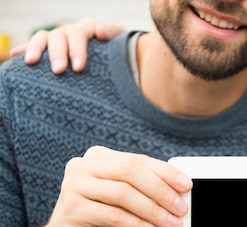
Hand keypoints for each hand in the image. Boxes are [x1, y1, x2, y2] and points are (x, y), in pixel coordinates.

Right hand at [10, 18, 124, 73]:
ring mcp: (60, 39)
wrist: (121, 56)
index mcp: (89, 28)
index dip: (78, 49)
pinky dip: (25, 49)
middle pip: (59, 36)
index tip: (78, 68)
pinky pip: (35, 46)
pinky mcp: (51, 49)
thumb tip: (100, 31)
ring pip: (43, 38)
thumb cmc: (123, 52)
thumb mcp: (123, 43)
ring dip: (36, 49)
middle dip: (57, 54)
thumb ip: (114, 35)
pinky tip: (15, 55)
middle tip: (58, 71)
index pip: (80, 34)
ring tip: (32, 63)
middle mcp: (71, 30)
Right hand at [21, 146, 191, 226]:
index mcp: (99, 157)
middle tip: (182, 208)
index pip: (139, 160)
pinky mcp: (71, 208)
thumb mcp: (126, 201)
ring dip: (154, 211)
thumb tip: (180, 195)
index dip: (166, 173)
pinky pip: (115, 216)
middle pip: (132, 173)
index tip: (187, 186)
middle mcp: (84, 165)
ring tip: (173, 224)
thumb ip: (146, 192)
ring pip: (124, 194)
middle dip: (162, 192)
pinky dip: (140, 226)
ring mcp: (74, 184)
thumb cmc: (100, 218)